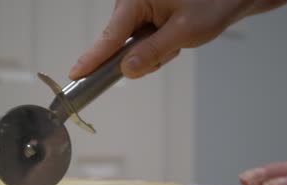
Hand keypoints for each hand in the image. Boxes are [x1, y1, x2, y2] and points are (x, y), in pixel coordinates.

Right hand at [69, 0, 286, 79]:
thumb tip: (126, 71)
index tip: (75, 75)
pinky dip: (157, 47)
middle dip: (144, 55)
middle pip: (120, 46)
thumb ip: (152, 53)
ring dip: (154, 52)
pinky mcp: (143, 17)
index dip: (93, 58)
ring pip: (132, 49)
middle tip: (171, 48)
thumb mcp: (184, 32)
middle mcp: (131, 3)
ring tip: (177, 37)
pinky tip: (173, 37)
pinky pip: (141, 44)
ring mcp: (137, 11)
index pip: (110, 36)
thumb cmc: (211, 3)